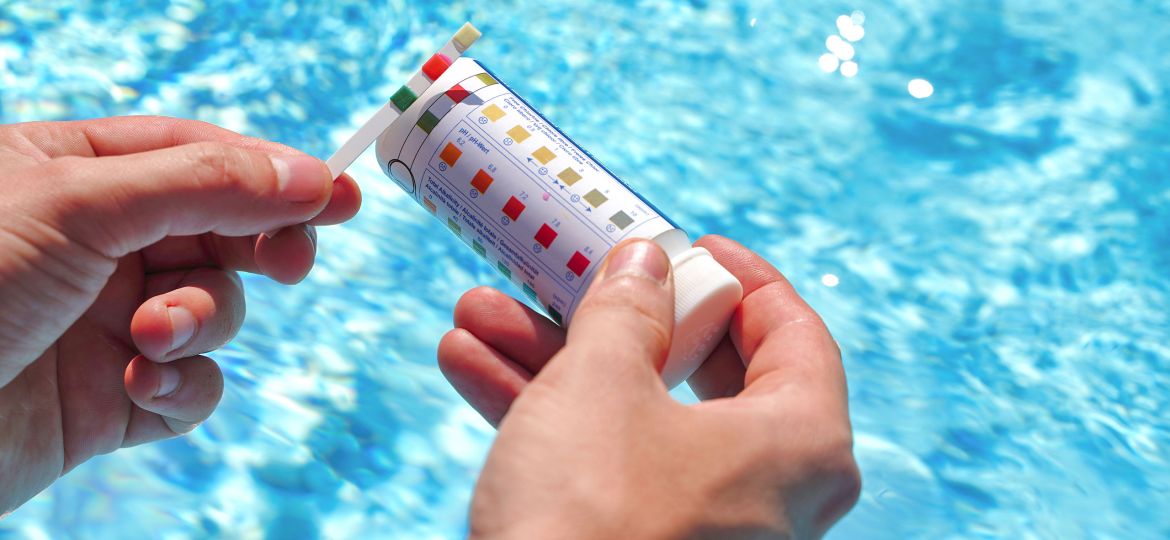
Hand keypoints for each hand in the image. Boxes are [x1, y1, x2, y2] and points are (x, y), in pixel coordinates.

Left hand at [0, 116, 360, 514]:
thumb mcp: (81, 206)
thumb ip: (206, 184)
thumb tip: (312, 175)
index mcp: (71, 171)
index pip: (196, 152)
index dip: (271, 170)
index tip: (339, 193)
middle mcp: (94, 242)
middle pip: (220, 229)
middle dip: (256, 246)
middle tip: (289, 261)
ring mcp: (106, 320)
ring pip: (214, 308)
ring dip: (201, 322)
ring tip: (152, 337)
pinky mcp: (112, 399)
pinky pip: (192, 385)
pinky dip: (182, 387)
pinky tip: (141, 388)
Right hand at [438, 236, 859, 538]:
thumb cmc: (593, 513)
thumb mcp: (602, 384)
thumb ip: (627, 311)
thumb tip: (644, 264)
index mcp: (801, 443)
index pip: (793, 333)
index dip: (738, 277)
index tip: (690, 245)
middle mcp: (771, 494)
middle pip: (699, 374)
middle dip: (612, 318)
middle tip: (572, 275)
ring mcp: (711, 532)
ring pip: (636, 421)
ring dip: (552, 363)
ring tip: (477, 314)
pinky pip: (609, 472)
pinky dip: (549, 423)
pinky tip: (470, 367)